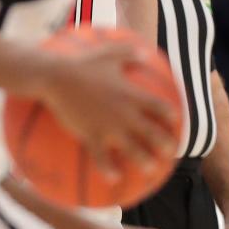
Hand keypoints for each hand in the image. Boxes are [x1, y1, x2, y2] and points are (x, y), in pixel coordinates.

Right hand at [36, 43, 178, 178]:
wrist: (54, 77)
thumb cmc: (80, 63)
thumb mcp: (107, 53)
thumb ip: (128, 52)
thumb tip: (145, 50)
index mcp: (131, 95)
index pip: (161, 108)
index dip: (171, 116)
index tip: (174, 122)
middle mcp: (125, 114)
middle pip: (154, 134)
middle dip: (166, 145)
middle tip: (169, 152)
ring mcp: (109, 127)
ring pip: (134, 151)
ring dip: (145, 162)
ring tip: (150, 170)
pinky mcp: (91, 135)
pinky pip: (103, 158)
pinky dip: (110, 170)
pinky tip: (114, 178)